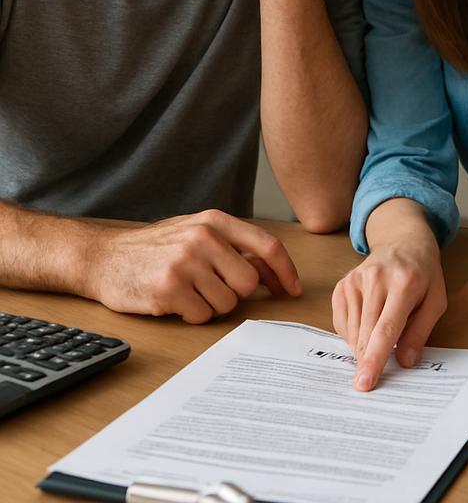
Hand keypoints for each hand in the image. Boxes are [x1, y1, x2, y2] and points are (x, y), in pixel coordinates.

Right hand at [89, 210, 300, 322]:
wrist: (104, 257)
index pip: (267, 246)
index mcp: (216, 221)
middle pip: (248, 282)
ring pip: (226, 303)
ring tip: (188, 291)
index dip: (285, 271)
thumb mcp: (197, 233)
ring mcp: (185, 263)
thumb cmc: (157, 248)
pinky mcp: (169, 289)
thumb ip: (234, 247)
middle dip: (236, 293)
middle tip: (212, 288)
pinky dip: (192, 315)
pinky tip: (174, 300)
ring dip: (211, 305)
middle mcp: (203, 238)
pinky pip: (202, 316)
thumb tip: (274, 274)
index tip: (292, 290)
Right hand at [332, 212, 445, 391]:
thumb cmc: (423, 276)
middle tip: (373, 375)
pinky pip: (342, 324)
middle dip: (368, 360)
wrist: (403, 243)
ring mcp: (355, 280)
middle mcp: (376, 280)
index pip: (386, 329)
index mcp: (404, 284)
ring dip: (363, 346)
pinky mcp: (342, 285)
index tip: (365, 383)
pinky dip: (354, 334)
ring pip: (352, 332)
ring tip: (381, 333)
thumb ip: (420, 332)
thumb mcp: (435, 302)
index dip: (375, 359)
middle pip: (365, 334)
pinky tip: (369, 323)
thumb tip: (404, 362)